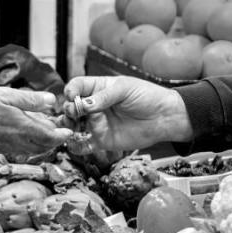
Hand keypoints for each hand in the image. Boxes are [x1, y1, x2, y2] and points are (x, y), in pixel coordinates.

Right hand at [0, 87, 70, 159]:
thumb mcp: (7, 95)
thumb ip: (31, 99)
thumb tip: (51, 100)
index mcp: (24, 127)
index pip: (51, 136)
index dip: (62, 135)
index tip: (69, 130)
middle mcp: (21, 141)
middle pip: (45, 145)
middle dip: (55, 139)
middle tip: (61, 129)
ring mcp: (12, 146)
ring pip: (35, 148)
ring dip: (44, 142)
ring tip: (46, 130)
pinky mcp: (4, 148)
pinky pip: (24, 149)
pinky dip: (33, 144)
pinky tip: (29, 134)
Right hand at [62, 76, 190, 151]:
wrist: (164, 118)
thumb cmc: (147, 97)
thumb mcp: (125, 89)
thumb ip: (103, 97)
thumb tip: (84, 104)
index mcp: (98, 88)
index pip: (77, 86)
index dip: (71, 91)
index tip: (71, 96)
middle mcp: (94, 106)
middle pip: (71, 106)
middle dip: (67, 109)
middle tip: (73, 113)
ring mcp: (97, 123)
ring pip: (74, 125)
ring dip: (67, 126)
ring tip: (69, 128)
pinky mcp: (102, 140)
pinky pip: (84, 145)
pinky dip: (76, 146)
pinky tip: (73, 144)